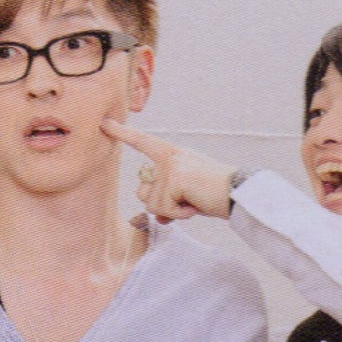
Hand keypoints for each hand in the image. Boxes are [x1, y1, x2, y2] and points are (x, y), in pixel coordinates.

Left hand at [102, 118, 239, 221]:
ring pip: (152, 204)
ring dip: (171, 211)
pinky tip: (194, 206)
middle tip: (186, 201)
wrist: (237, 193)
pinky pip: (164, 210)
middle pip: (143, 191)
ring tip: (192, 202)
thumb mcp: (185, 193)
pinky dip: (179, 215)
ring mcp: (170, 167)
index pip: (143, 142)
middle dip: (160, 205)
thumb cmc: (213, 193)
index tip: (104, 124)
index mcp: (171, 154)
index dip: (123, 134)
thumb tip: (158, 216)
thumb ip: (167, 197)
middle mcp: (168, 157)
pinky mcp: (174, 179)